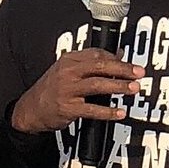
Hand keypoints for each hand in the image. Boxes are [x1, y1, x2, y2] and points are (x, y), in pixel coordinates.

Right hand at [10, 49, 143, 133]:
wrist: (30, 109)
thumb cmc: (51, 89)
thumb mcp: (67, 70)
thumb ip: (90, 63)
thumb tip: (118, 55)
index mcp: (69, 60)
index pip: (97, 54)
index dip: (117, 58)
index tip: (131, 64)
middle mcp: (68, 72)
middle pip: (100, 66)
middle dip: (123, 69)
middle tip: (138, 73)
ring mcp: (67, 90)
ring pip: (98, 85)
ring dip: (118, 86)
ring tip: (133, 89)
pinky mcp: (68, 108)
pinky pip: (92, 109)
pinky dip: (108, 111)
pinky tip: (119, 113)